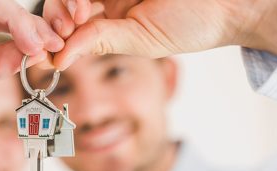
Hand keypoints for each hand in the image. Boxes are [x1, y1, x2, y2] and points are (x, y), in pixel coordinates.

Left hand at [43, 0, 276, 69]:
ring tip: (80, 13)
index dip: (53, 31)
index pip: (68, 20)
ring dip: (69, 0)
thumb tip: (56, 60)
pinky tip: (84, 6)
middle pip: (64, 0)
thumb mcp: (140, 41)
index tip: (47, 48)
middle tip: (67, 26)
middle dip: (57, 13)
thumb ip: (99, 42)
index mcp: (108, 17)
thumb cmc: (191, 25)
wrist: (229, 6)